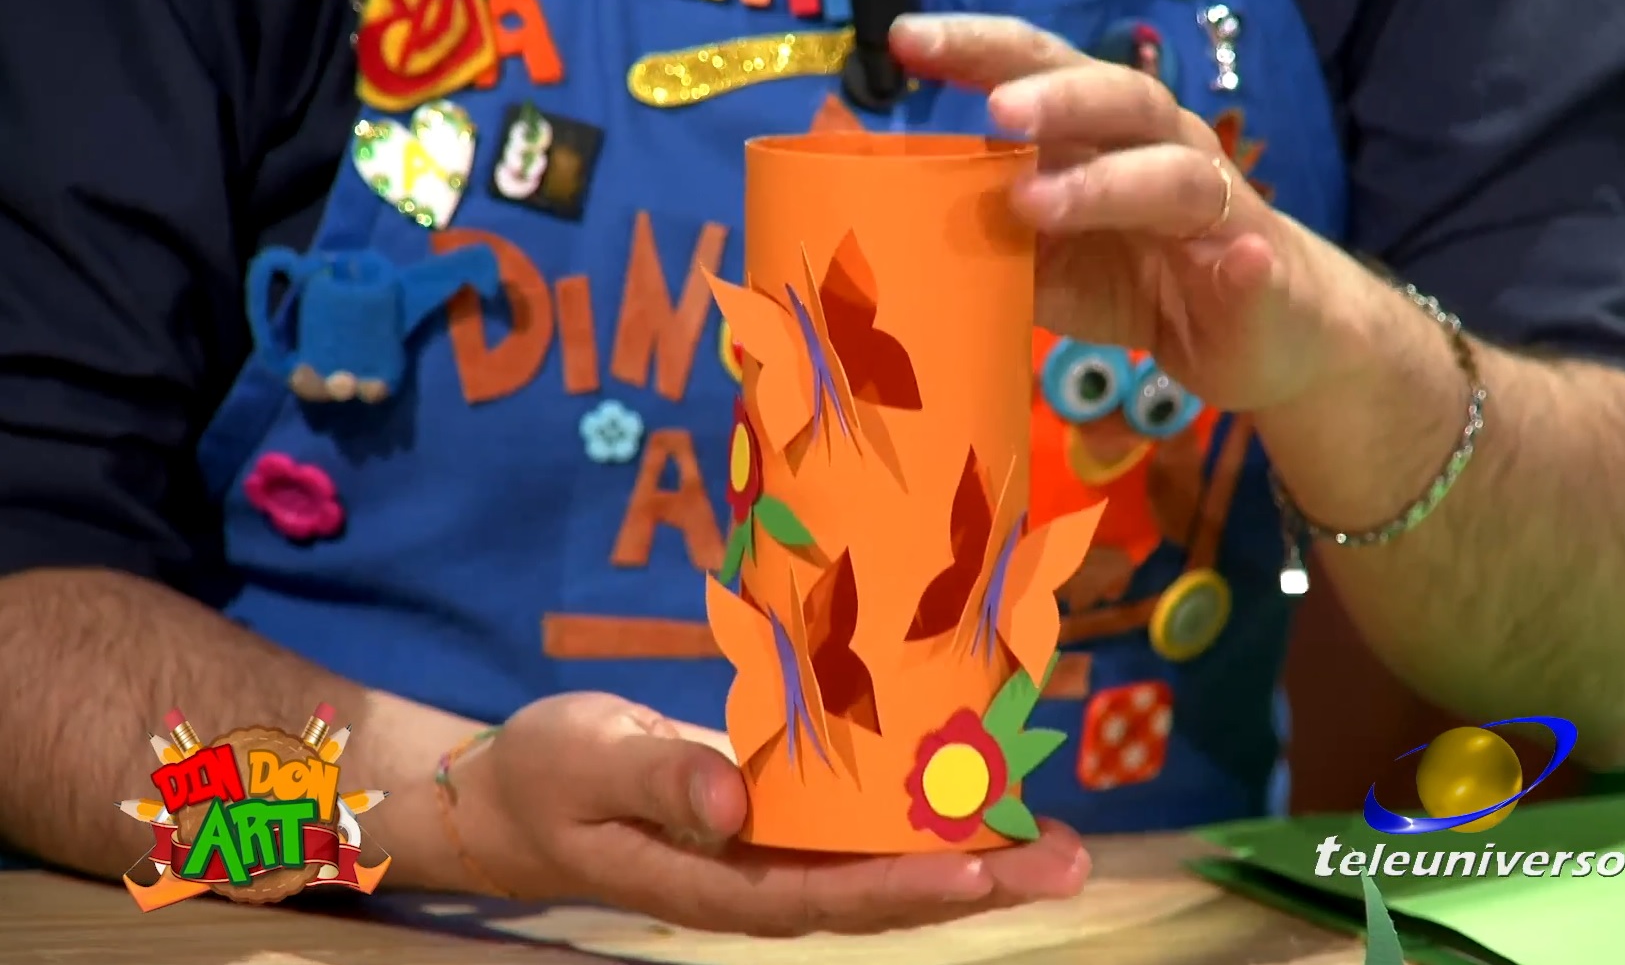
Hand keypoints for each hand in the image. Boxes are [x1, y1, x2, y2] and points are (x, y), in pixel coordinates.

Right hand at [449, 693, 1089, 935]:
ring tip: (1063, 841)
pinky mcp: (785, 819)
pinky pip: (866, 825)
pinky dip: (927, 811)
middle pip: (882, 894)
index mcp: (714, 883)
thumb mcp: (584, 762)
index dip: (906, 886)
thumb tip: (735, 807)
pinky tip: (985, 790)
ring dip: (975, 853)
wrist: (520, 790)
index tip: (982, 867)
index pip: (825, 896)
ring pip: (887, 865)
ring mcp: (777, 853)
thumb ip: (658, 778)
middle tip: (1070, 861)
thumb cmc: (545, 775)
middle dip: (978, 879)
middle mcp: (761, 880)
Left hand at [889, 13, 1383, 412]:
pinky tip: (1232, 260)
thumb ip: (986, 236)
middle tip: (995, 112)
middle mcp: (1161, 148)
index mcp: (1100, 134)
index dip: (978, 49)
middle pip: (1115, 95)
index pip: (1037, 71)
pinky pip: (1250, 258)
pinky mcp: (1256, 269)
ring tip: (1039, 203)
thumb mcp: (1050, 264)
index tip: (908, 42)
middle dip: (1054, 94)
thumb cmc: (1145, 281)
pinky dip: (1240, 259)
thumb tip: (885, 218)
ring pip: (1171, 173)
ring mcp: (1215, 205)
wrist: (1262, 334)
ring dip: (1106, 182)